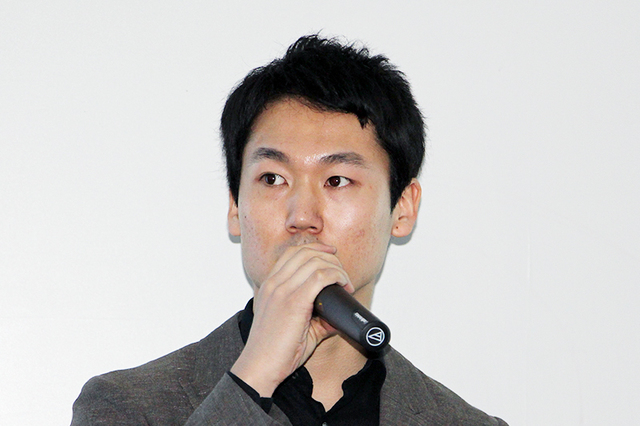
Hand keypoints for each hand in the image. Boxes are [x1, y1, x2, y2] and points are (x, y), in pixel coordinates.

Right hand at [230, 243, 353, 396]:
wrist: (260, 367)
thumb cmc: (274, 352)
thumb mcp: (293, 328)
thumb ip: (315, 321)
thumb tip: (336, 319)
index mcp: (269, 286)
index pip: (292, 253)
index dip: (315, 249)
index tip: (331, 256)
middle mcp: (274, 284)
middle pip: (305, 252)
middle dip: (329, 257)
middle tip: (342, 273)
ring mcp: (282, 291)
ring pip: (315, 261)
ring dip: (336, 267)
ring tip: (345, 282)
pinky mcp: (294, 302)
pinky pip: (320, 277)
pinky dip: (336, 276)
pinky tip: (343, 286)